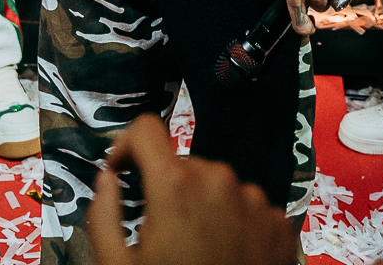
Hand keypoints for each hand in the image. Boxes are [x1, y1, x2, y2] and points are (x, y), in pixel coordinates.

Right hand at [85, 112, 293, 264]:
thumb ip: (103, 214)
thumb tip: (108, 177)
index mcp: (176, 186)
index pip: (145, 130)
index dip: (126, 147)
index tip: (122, 174)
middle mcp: (218, 180)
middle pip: (183, 165)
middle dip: (168, 192)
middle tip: (163, 238)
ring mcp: (254, 200)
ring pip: (217, 186)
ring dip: (203, 208)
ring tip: (198, 254)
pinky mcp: (279, 222)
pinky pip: (248, 207)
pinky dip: (234, 224)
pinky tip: (227, 259)